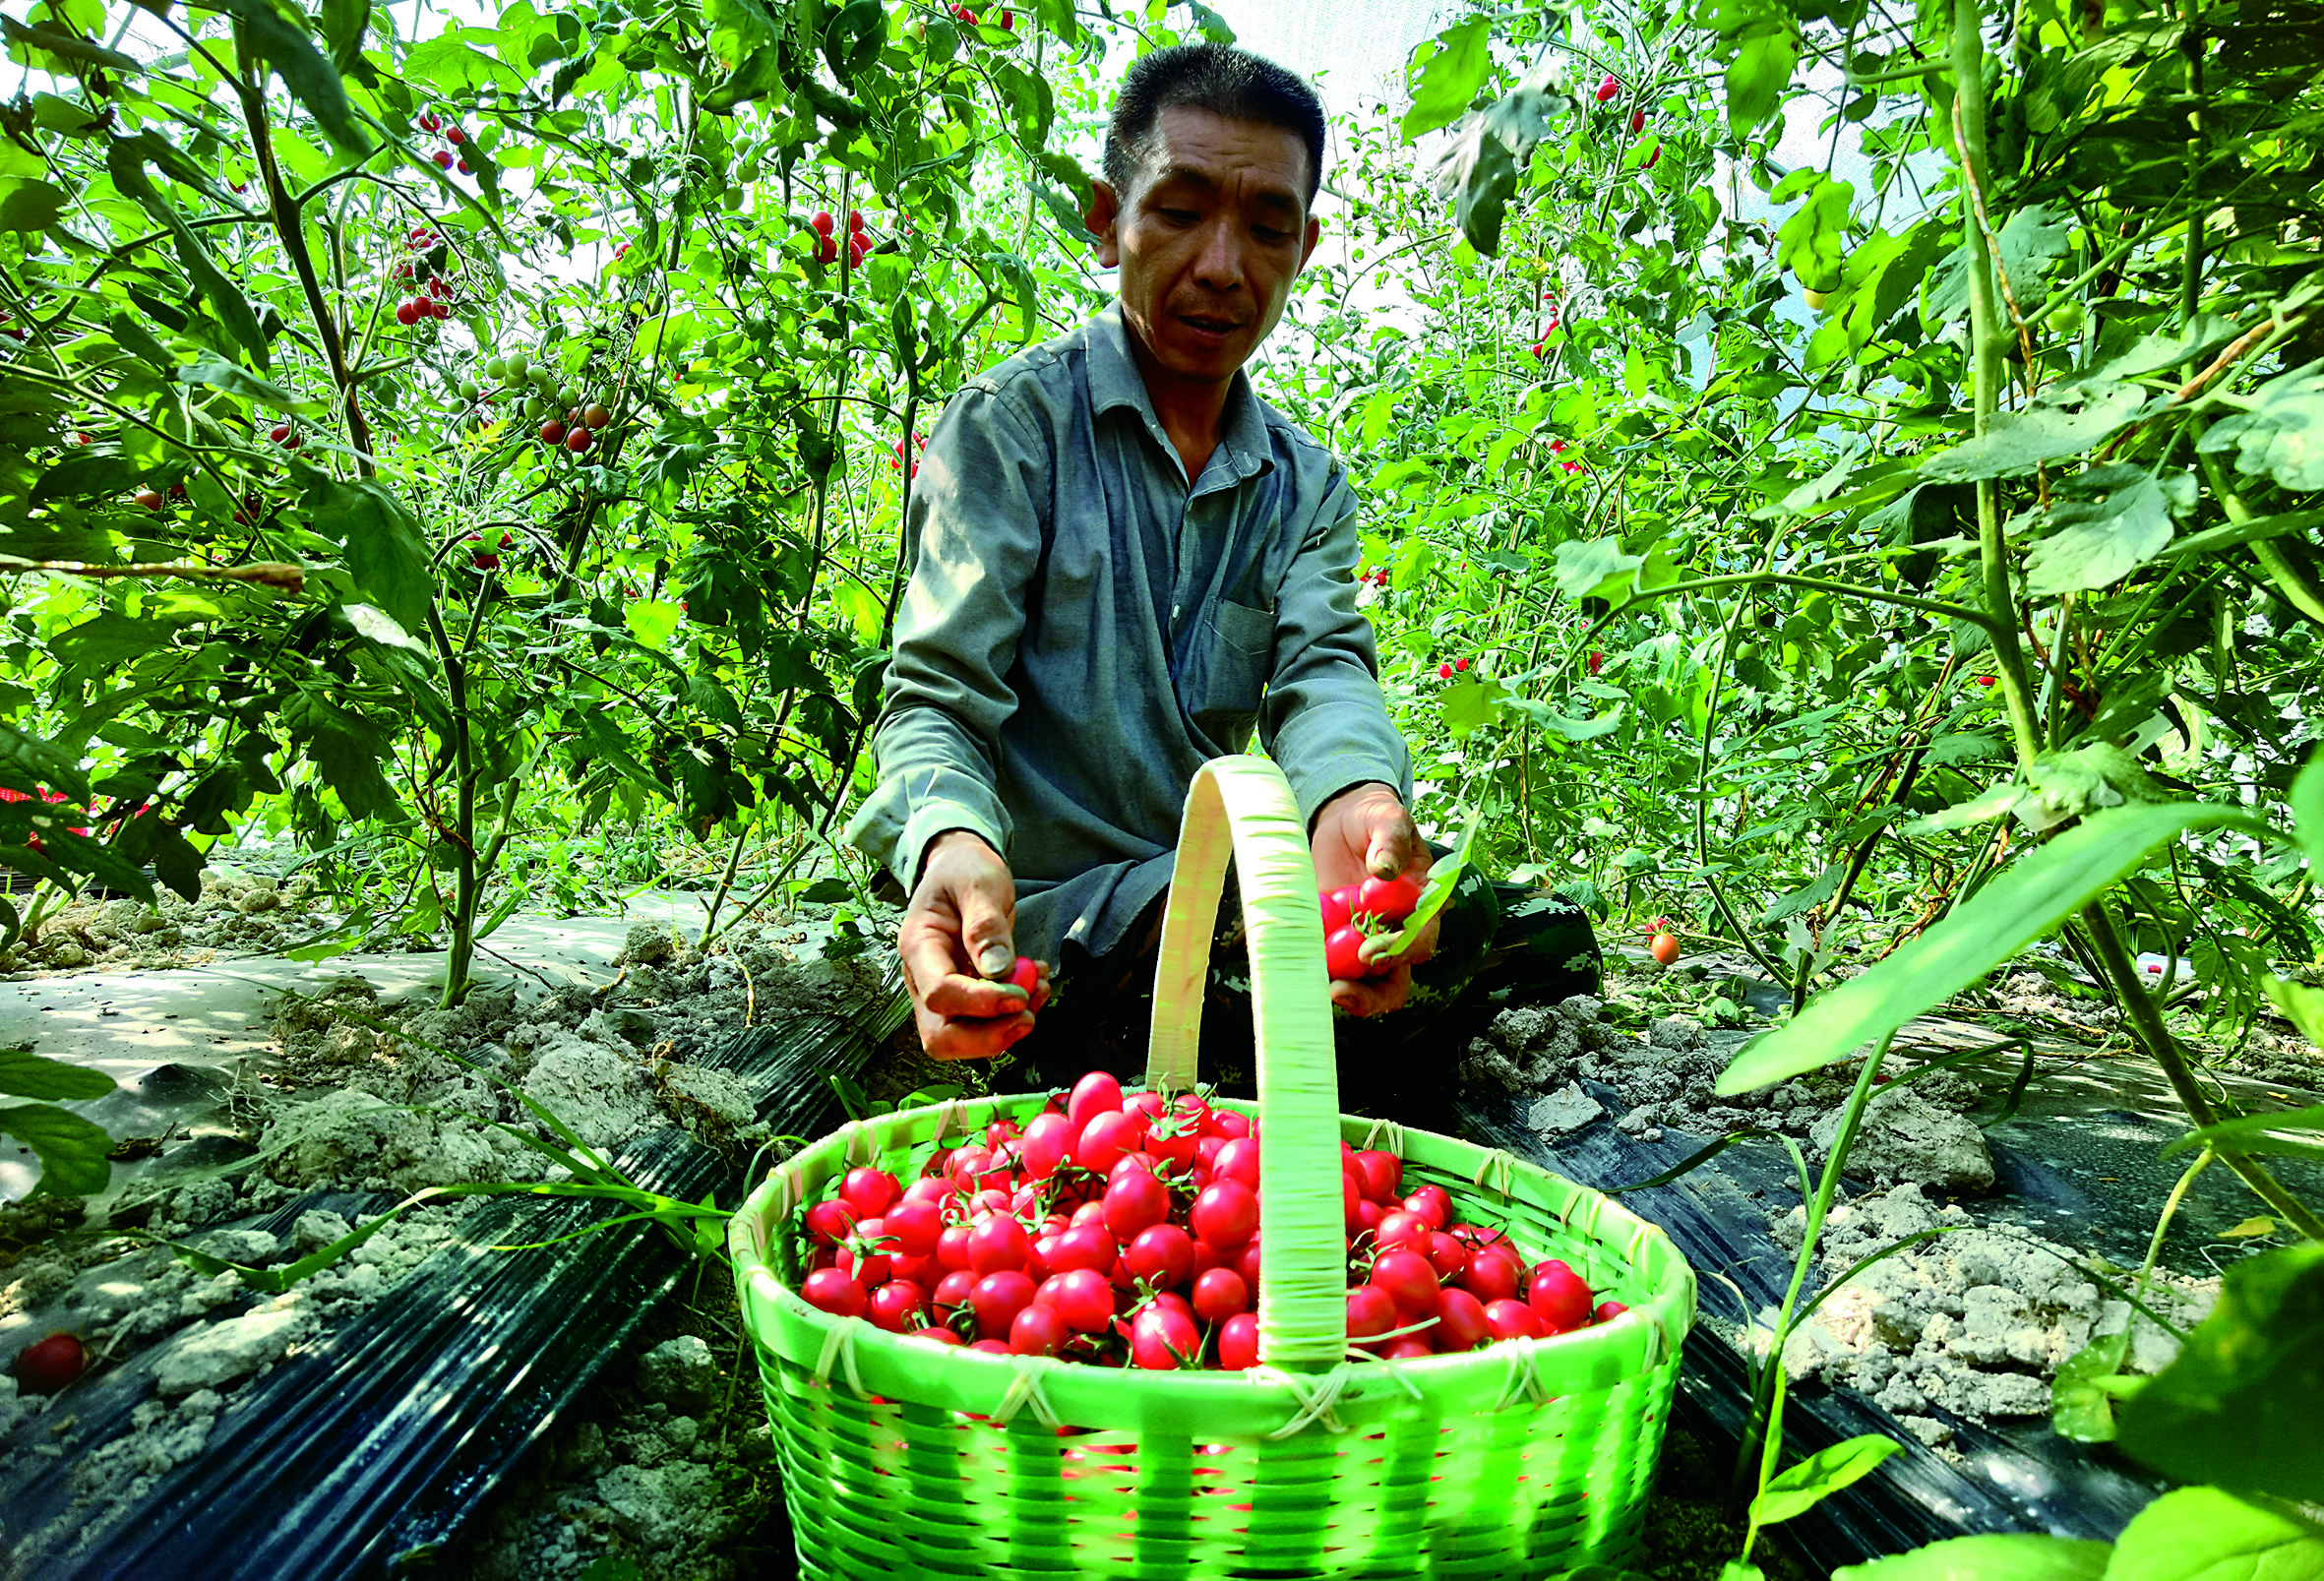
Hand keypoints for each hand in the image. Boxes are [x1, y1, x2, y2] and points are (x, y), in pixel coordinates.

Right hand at [897, 830, 1050, 1058]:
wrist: (962, 868)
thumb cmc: (965, 870)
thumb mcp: (979, 884)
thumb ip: (986, 926)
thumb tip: (999, 972)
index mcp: (918, 946)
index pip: (939, 993)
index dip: (980, 1003)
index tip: (1020, 995)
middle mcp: (923, 978)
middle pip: (942, 1035)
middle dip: (987, 1038)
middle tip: (1028, 1017)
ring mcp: (944, 992)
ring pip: (965, 1039)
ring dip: (1006, 1028)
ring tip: (1040, 988)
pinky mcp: (966, 998)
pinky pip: (987, 1024)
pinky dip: (1016, 1015)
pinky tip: (1038, 985)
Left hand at [1311, 782, 1437, 1016]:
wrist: (1343, 822)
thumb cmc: (1374, 820)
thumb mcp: (1386, 818)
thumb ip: (1390, 840)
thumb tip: (1385, 869)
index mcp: (1422, 905)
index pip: (1422, 938)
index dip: (1401, 949)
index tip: (1369, 950)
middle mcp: (1398, 932)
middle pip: (1396, 979)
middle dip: (1372, 994)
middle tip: (1341, 990)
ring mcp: (1365, 942)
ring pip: (1367, 986)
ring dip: (1348, 996)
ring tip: (1321, 994)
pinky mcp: (1335, 943)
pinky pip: (1331, 970)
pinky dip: (1318, 978)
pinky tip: (1300, 977)